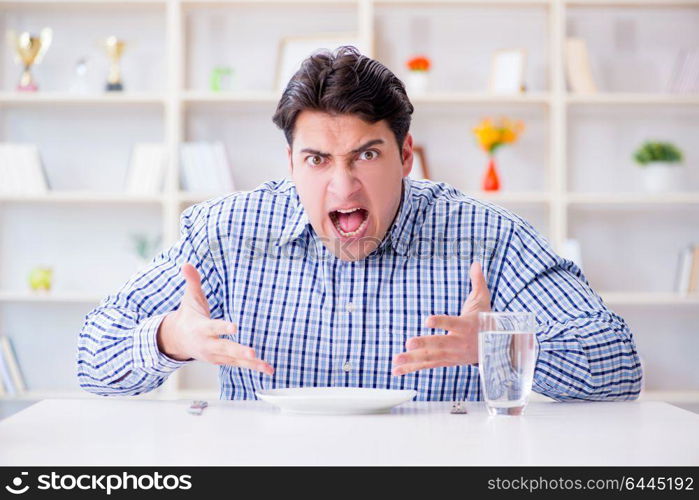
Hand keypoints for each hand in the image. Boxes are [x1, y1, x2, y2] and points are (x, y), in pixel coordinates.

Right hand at [157, 263, 273, 374]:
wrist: (178, 339)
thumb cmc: (189, 315)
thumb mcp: (189, 298)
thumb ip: (192, 281)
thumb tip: (186, 264)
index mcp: (201, 328)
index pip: (213, 327)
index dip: (223, 327)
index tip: (234, 327)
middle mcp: (208, 344)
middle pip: (225, 348)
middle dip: (239, 351)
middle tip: (253, 353)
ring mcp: (216, 355)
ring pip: (235, 360)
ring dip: (252, 364)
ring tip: (267, 367)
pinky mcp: (223, 361)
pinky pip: (239, 365)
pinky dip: (254, 368)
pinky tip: (269, 369)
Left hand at [392, 261, 490, 375]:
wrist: (497, 348)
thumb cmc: (486, 321)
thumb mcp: (483, 300)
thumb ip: (478, 282)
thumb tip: (476, 262)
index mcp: (467, 326)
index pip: (453, 323)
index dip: (441, 322)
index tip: (428, 320)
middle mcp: (458, 342)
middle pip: (440, 344)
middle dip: (424, 344)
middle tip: (408, 342)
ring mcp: (451, 355)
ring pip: (430, 357)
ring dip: (412, 359)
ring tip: (396, 359)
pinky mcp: (445, 362)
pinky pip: (426, 365)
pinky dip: (411, 368)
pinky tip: (396, 369)